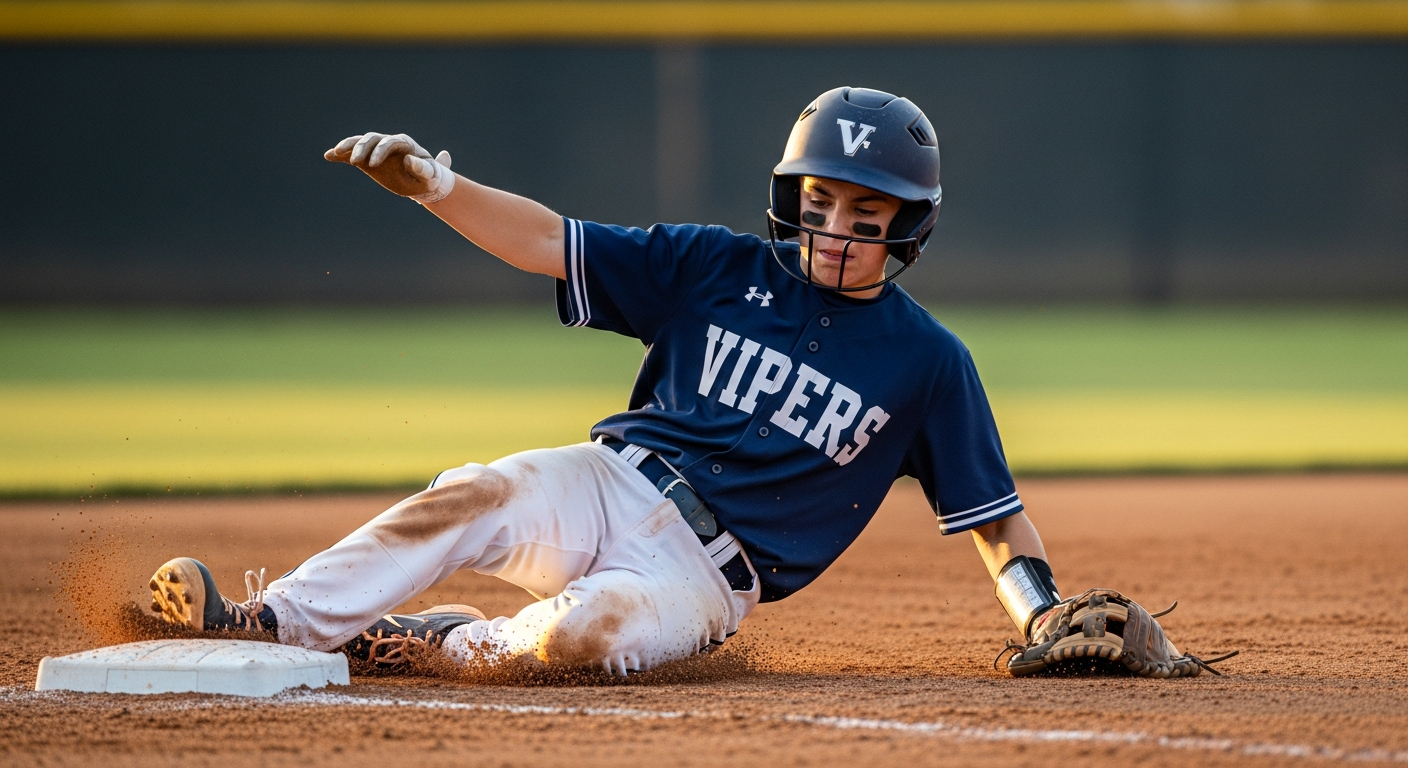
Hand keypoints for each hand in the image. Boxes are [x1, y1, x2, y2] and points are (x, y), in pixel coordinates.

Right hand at [324, 132, 453, 201]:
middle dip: (362, 148)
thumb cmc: (429, 178)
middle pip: (372, 139)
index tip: (373, 165)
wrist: (423, 181)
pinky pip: (353, 153)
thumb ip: (423, 168)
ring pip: (360, 142)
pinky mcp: (369, 159)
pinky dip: (341, 153)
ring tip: (336, 152)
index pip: (390, 141)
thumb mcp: (430, 176)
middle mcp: (389, 143)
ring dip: (348, 146)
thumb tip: (409, 160)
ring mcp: (377, 150)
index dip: (380, 151)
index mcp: (405, 144)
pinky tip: (328, 156)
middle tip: (356, 162)